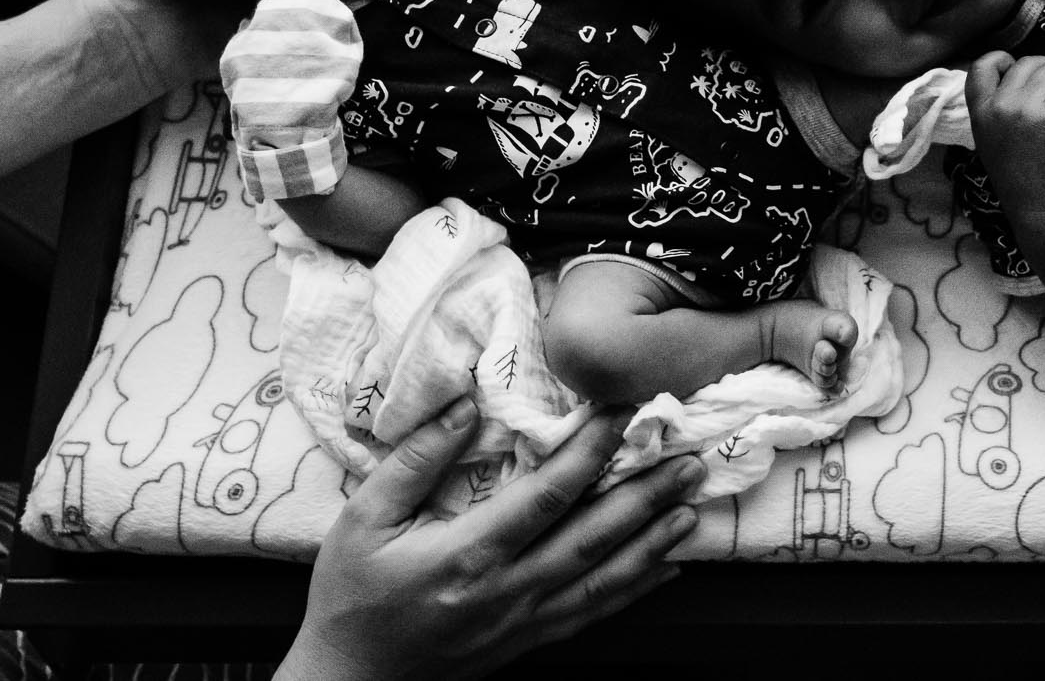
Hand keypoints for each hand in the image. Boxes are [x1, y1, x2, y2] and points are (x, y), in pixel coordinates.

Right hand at [279, 398, 702, 680]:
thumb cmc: (351, 597)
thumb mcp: (362, 521)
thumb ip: (413, 461)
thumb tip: (464, 405)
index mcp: (467, 554)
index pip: (545, 497)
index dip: (589, 453)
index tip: (623, 412)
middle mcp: (506, 590)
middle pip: (591, 539)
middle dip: (644, 497)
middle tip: (689, 459)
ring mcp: (523, 620)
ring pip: (603, 578)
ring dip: (653, 542)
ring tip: (692, 506)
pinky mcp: (529, 639)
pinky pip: (593, 612)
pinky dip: (636, 589)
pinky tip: (667, 566)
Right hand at [965, 51, 1044, 226]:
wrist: (1043, 212)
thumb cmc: (1023, 180)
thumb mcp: (992, 144)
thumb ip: (994, 112)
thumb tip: (1008, 77)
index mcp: (979, 114)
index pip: (982, 65)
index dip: (1003, 60)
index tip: (1020, 71)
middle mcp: (998, 108)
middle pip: (1028, 63)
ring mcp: (1026, 112)